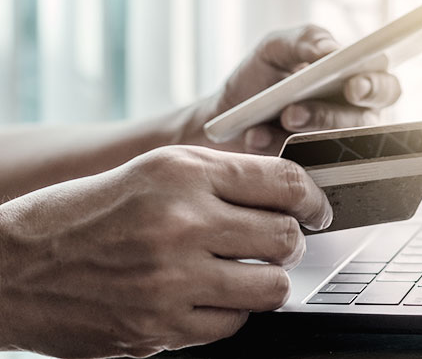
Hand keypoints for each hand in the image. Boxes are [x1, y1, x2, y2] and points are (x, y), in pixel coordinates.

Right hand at [0, 146, 331, 357]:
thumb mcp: (156, 171)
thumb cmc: (89, 211)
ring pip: (271, 287)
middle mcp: (181, 223)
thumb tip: (286, 193)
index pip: (282, 182)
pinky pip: (233, 324)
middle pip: (285, 236)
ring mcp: (171, 280)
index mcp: (182, 174)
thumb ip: (222, 177)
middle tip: (278, 240)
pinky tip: (209, 295)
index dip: (312, 197)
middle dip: (291, 240)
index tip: (316, 208)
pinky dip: (231, 310)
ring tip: (246, 269)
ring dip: (267, 278)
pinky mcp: (160, 327)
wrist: (17, 266)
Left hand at [180, 25, 401, 154]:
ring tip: (279, 118)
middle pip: (362, 124)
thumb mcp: (276, 48)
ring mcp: (329, 148)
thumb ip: (305, 40)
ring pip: (333, 147)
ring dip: (302, 132)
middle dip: (329, 117)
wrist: (223, 114)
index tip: (353, 87)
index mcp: (354, 83)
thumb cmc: (259, 77)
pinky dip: (274, 148)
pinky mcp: (306, 171)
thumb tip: (331, 50)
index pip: (384, 88)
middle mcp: (349, 119)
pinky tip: (255, 137)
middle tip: (296, 112)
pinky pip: (302, 167)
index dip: (376, 89)